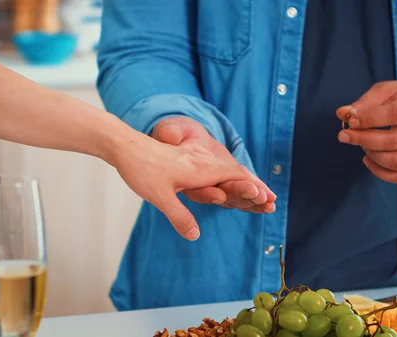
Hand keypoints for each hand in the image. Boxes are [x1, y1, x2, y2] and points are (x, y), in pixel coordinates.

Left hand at [112, 130, 273, 240]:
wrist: (125, 146)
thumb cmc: (141, 170)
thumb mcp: (160, 197)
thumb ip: (179, 216)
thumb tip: (195, 236)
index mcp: (200, 169)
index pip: (236, 176)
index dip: (254, 187)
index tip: (270, 198)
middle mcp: (201, 161)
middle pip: (236, 172)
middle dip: (254, 186)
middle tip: (271, 200)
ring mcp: (194, 158)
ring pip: (226, 168)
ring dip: (242, 180)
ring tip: (255, 193)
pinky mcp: (186, 158)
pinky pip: (215, 167)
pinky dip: (227, 176)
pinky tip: (226, 183)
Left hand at [336, 80, 396, 183]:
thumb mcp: (385, 91)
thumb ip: (364, 102)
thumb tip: (342, 114)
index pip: (396, 115)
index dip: (370, 119)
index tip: (350, 122)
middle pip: (395, 141)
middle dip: (364, 139)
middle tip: (345, 136)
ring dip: (372, 155)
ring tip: (362, 144)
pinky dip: (378, 171)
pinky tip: (367, 158)